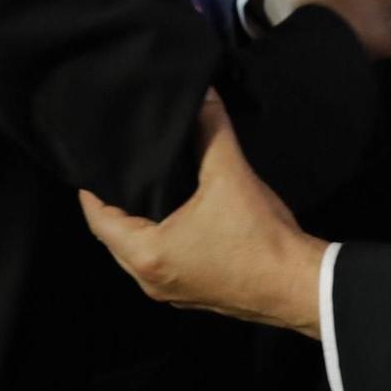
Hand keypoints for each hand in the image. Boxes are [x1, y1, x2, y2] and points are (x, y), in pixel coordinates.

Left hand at [79, 92, 325, 335]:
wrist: (299, 285)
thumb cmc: (260, 239)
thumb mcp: (230, 175)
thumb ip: (211, 130)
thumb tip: (203, 96)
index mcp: (148, 255)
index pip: (99, 221)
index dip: (91, 192)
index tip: (91, 168)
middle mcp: (152, 281)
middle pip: (114, 240)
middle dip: (113, 208)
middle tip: (116, 174)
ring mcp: (173, 293)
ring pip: (138, 255)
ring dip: (136, 227)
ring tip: (143, 191)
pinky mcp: (194, 294)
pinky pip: (162, 264)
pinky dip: (158, 242)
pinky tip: (175, 218)